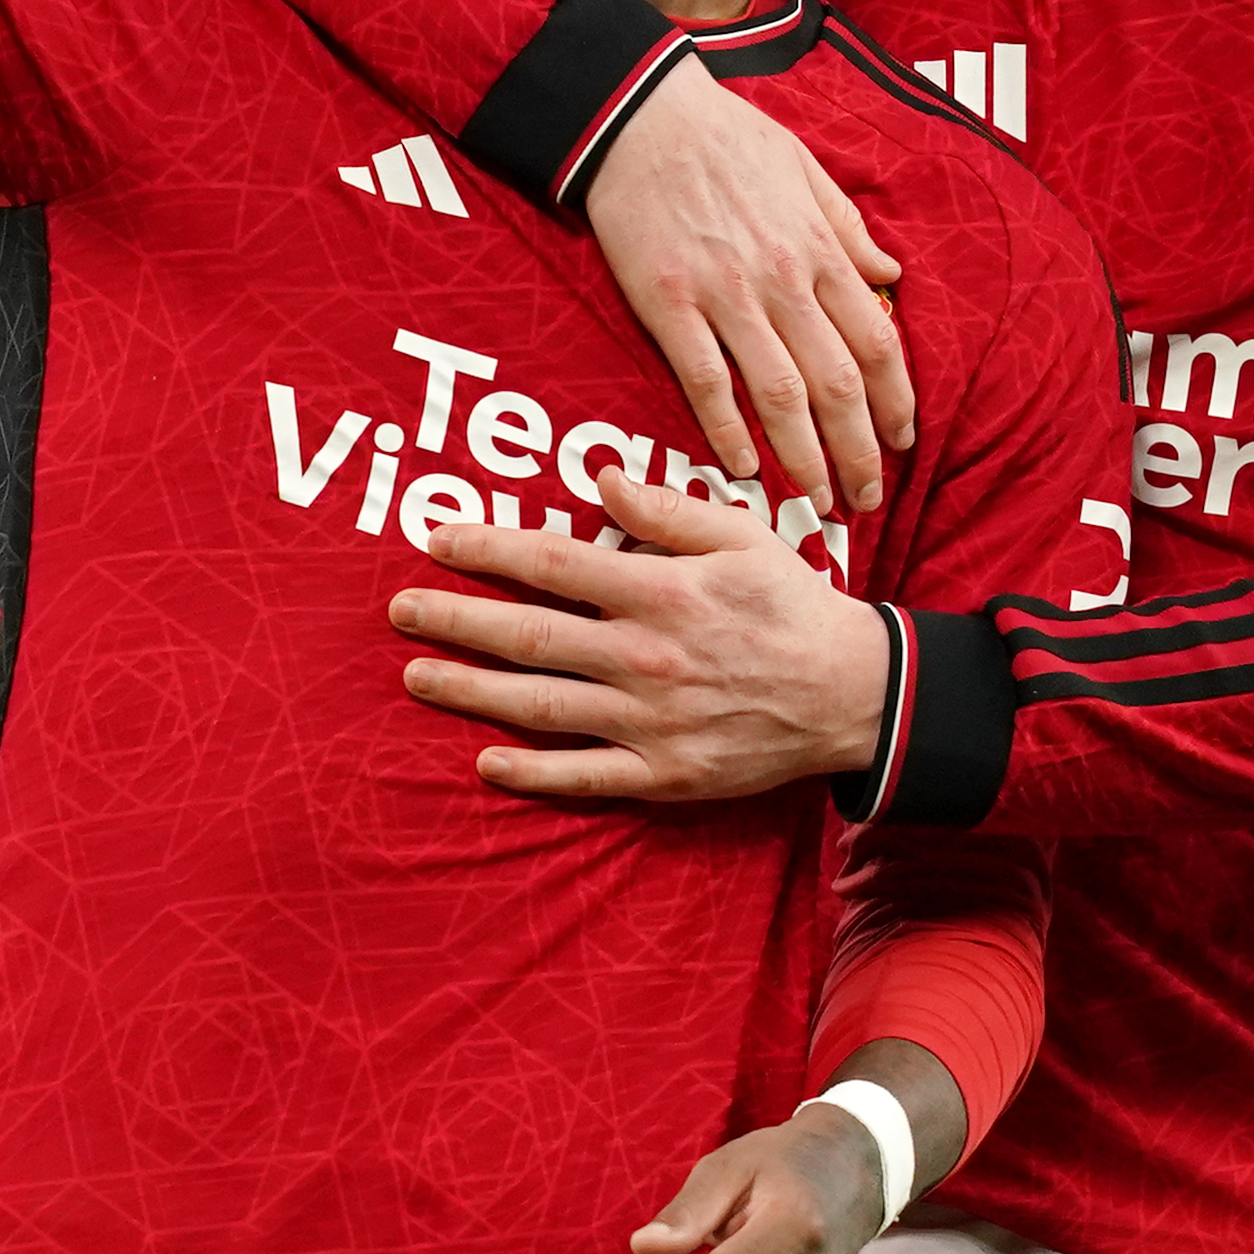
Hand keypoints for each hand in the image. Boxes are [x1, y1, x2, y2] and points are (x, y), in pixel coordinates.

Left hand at [392, 465, 889, 801]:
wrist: (853, 694)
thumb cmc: (790, 606)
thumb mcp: (741, 536)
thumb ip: (665, 509)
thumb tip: (595, 478)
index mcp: (661, 591)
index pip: (553, 564)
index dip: (488, 550)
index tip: (437, 539)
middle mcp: (646, 655)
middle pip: (530, 636)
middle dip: (456, 621)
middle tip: (400, 611)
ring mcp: (651, 720)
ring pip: (543, 706)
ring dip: (472, 692)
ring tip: (416, 678)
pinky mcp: (666, 773)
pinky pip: (586, 775)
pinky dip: (534, 772)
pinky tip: (486, 763)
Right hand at [582, 58, 916, 517]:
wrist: (640, 116)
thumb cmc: (725, 136)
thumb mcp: (804, 167)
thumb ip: (848, 226)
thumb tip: (891, 271)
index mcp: (820, 249)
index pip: (877, 343)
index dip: (897, 403)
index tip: (903, 443)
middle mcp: (783, 281)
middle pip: (838, 386)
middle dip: (860, 452)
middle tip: (866, 500)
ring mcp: (725, 297)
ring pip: (780, 396)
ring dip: (804, 458)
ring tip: (816, 502)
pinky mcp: (669, 306)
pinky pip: (707, 382)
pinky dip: (727, 430)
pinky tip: (741, 467)